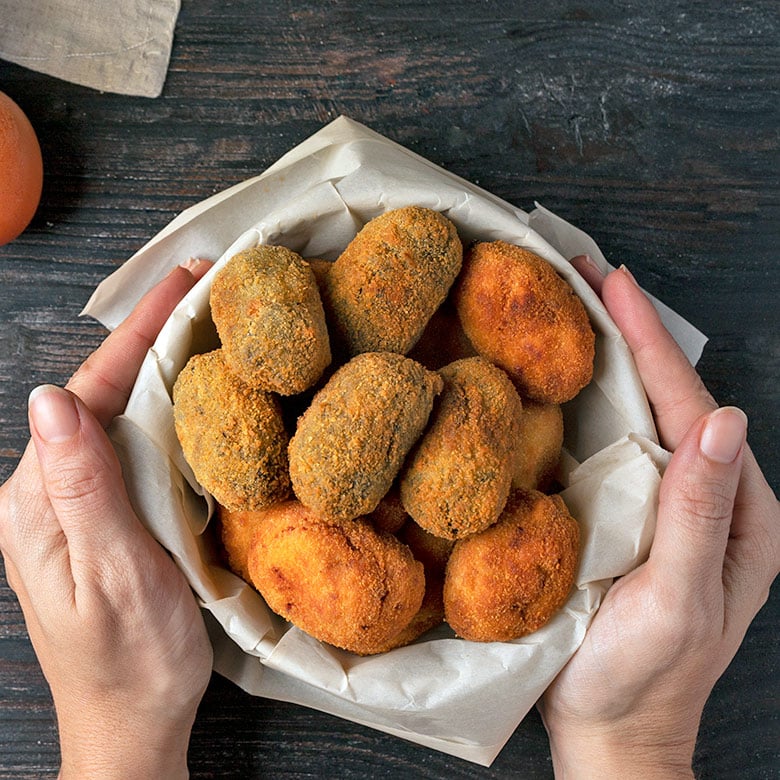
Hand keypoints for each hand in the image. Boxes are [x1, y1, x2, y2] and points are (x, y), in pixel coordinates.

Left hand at [0, 260, 213, 779]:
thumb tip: (53, 400)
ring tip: (202, 321)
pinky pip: (132, 445)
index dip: (136, 333)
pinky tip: (192, 389)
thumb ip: (81, 490)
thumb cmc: (129, 661)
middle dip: (150, 334)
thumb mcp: (111, 577)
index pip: (88, 394)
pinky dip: (165, 406)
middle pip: (100, 393)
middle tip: (201, 287)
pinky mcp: (106, 513)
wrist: (132, 720)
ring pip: (118, 414)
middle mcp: (49, 491)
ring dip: (159, 363)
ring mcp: (78, 501)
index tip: (182, 283)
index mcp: (36, 500)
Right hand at [538, 260, 779, 778]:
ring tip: (576, 306)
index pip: (690, 406)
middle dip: (630, 330)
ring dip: (610, 355)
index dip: (650, 340)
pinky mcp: (633, 516)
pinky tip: (570, 375)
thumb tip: (722, 420)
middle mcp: (709, 497)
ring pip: (642, 414)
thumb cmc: (642, 680)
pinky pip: (617, 445)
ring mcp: (670, 505)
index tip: (612, 281)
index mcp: (737, 512)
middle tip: (584, 272)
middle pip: (670, 396)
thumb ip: (700, 516)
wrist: (612, 732)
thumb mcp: (678, 603)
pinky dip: (593, 399)